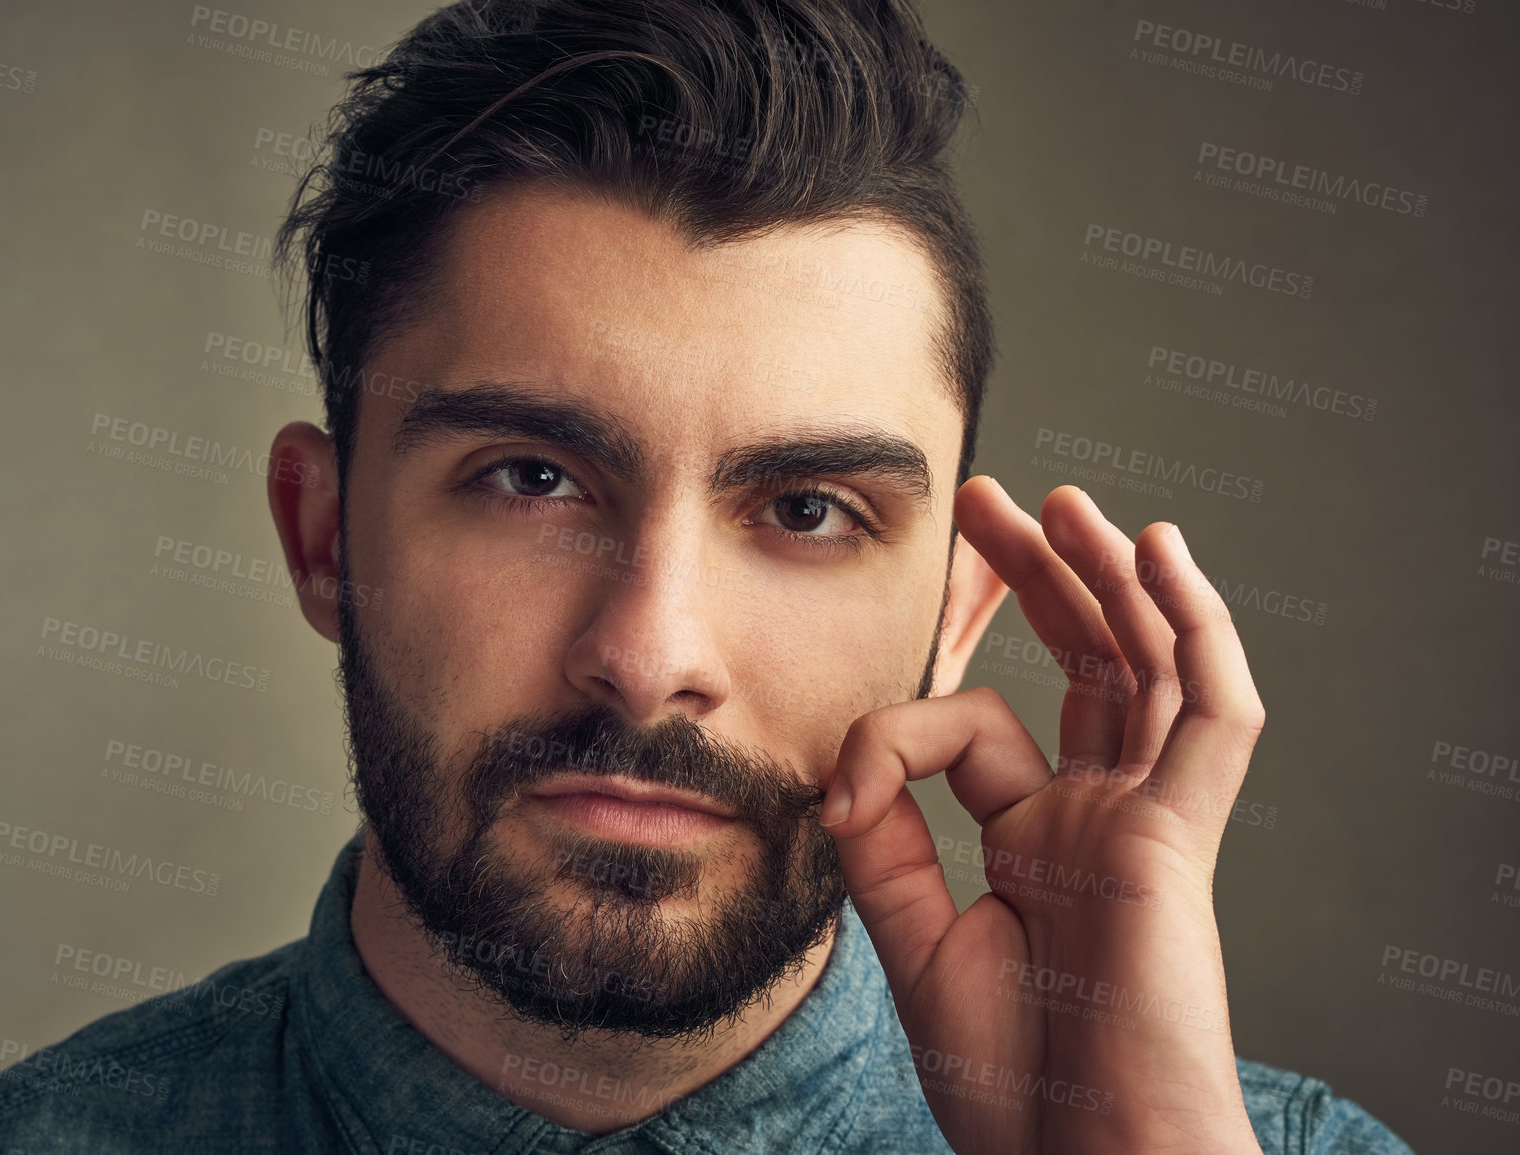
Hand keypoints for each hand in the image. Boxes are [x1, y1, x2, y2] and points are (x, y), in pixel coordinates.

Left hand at [818, 478, 1265, 1154]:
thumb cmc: (1015, 1082)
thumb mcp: (916, 942)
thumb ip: (882, 844)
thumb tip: (841, 766)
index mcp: (1035, 842)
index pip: (988, 719)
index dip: (940, 672)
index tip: (895, 662)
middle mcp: (1096, 819)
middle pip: (1078, 667)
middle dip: (1040, 578)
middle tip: (993, 500)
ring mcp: (1145, 824)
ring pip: (1146, 670)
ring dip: (1110, 580)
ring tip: (1069, 504)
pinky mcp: (1183, 840)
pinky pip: (1213, 722)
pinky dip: (1198, 635)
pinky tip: (1162, 561)